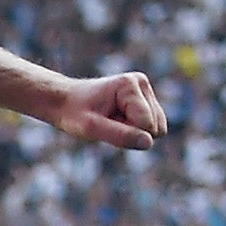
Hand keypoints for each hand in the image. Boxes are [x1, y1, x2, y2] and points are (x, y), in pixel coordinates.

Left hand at [45, 68, 165, 151]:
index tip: (104, 121)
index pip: (145, 124)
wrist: (67, 102)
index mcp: (130, 84)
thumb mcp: (92, 128)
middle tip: (108, 122)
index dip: (125, 132)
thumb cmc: (75, 113)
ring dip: (135, 131)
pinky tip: (119, 120)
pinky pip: (154, 128)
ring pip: (158, 128)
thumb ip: (120, 136)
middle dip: (132, 131)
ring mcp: (146, 91)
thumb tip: (148, 143)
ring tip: (112, 120)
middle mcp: (142, 83)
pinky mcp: (147, 100)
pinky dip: (137, 130)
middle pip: (155, 127)